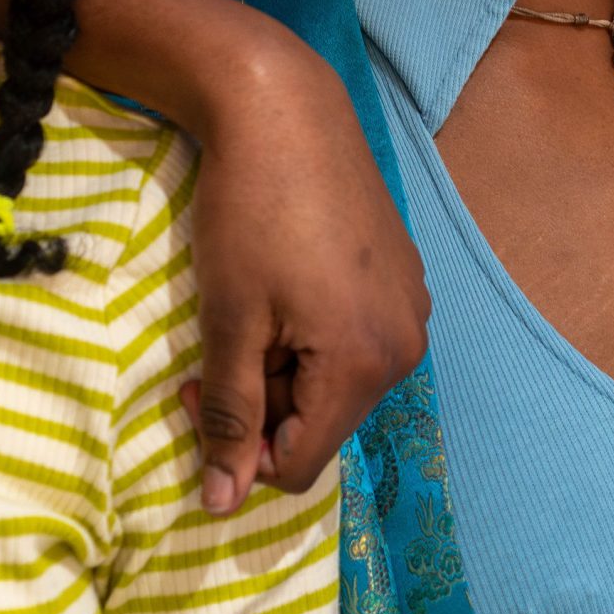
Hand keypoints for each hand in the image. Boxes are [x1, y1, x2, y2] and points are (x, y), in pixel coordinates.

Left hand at [182, 42, 429, 510]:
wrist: (288, 109)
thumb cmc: (251, 215)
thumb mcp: (229, 321)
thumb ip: (231, 415)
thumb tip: (222, 504)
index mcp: (367, 364)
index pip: (299, 464)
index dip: (238, 447)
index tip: (199, 386)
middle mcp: (407, 345)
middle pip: (323, 422)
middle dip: (264, 401)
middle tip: (216, 346)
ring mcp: (413, 306)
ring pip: (338, 382)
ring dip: (287, 367)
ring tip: (252, 307)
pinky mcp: (406, 274)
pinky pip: (358, 339)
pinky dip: (314, 333)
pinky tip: (287, 281)